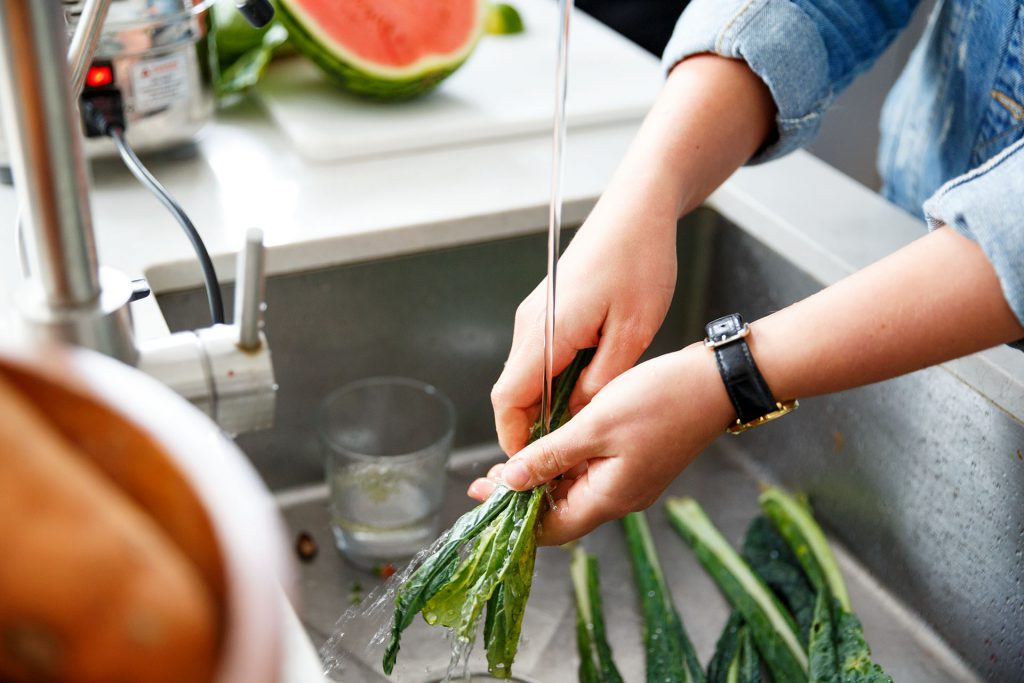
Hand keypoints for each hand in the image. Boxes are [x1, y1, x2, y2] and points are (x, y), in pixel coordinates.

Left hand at [473, 344, 734, 544]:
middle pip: (560, 511)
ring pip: (574, 489)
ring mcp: (630, 480)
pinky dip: (564, 462)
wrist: (716, 382)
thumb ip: (551, 455)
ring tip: (510, 460)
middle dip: (522, 495)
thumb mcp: (595, 424)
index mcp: (610, 497)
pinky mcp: (637, 461)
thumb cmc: (660, 400)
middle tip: (487, 476)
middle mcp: (620, 497)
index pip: (552, 530)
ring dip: (542, 476)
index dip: (515, 517)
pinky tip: (547, 442)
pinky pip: (591, 471)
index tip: (483, 496)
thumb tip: (512, 481)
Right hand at [489, 193, 678, 456]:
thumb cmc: (639, 263)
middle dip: (530, 428)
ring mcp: (538, 315)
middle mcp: (531, 324)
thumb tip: (580, 416)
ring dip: (546, 405)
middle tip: (561, 459)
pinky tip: (585, 393)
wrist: (637, 210)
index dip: (514, 437)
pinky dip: (554, 382)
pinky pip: (542, 357)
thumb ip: (602, 381)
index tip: (532, 466)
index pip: (509, 399)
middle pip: (514, 390)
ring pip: (528, 375)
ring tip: (578, 431)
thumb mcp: (633, 332)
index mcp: (546, 333)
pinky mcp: (550, 309)